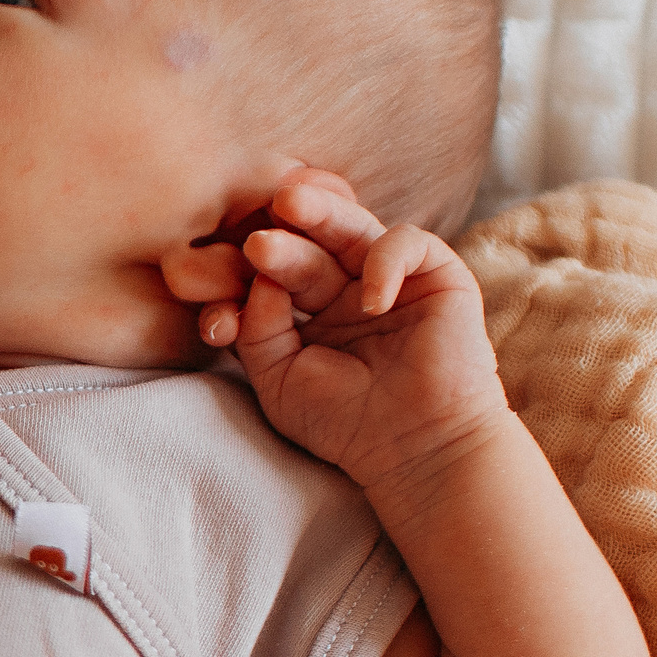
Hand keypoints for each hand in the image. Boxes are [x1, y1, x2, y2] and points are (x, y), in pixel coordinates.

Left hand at [169, 170, 507, 496]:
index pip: (272, 273)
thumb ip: (257, 330)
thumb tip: (256, 278)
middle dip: (281, 231)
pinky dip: (386, 261)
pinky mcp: (438, 276)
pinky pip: (408, 243)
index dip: (247, 271)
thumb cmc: (346, 425)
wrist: (417, 452)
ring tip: (288, 204)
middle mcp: (346, 288)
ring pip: (352, 228)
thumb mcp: (279, 380)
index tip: (218, 284)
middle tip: (254, 230)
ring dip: (321, 214)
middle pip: (308, 245)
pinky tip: (371, 303)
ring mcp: (389, 279)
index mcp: (308, 310)